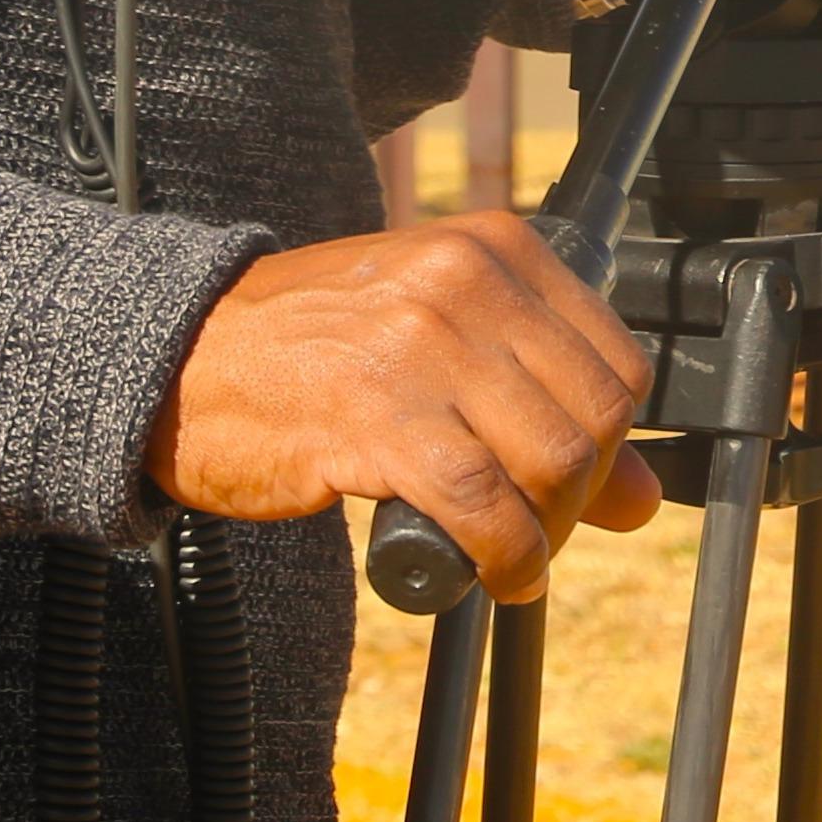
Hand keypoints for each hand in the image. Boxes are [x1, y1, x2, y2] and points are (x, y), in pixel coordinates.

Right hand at [148, 214, 660, 603]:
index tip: (585, 481)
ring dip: (547, 532)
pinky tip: (490, 572)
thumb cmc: (311, 348)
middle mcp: (468, 283)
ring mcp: (422, 346)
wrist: (178, 359)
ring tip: (516, 557)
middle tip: (545, 529)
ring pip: (550, 460)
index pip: (616, 357)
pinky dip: (503, 554)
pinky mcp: (376, 417)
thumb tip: (644, 498)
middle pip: (595, 413)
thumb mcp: (437, 340)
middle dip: (584, 493)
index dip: (615, 439)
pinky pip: (482, 503)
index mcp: (496, 248)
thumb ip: (541, 399)